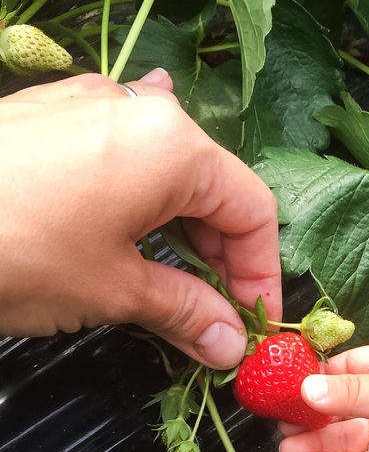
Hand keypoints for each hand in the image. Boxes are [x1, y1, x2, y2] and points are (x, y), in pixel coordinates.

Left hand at [0, 70, 279, 368]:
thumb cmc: (14, 248)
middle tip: (219, 313)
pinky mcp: (50, 119)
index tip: (255, 322)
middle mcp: (138, 112)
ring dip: (184, 234)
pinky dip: (141, 205)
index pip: (251, 211)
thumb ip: (187, 312)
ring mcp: (90, 107)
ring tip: (180, 281)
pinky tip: (139, 217)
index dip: (262, 274)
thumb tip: (230, 344)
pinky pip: (122, 161)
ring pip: (168, 174)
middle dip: (223, 257)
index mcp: (172, 145)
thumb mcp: (114, 289)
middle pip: (213, 189)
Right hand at [278, 345, 368, 451]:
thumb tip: (304, 389)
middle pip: (336, 409)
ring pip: (342, 440)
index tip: (279, 387)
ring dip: (314, 445)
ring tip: (286, 451)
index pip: (340, 370)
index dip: (311, 378)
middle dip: (307, 417)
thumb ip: (347, 393)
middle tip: (278, 425)